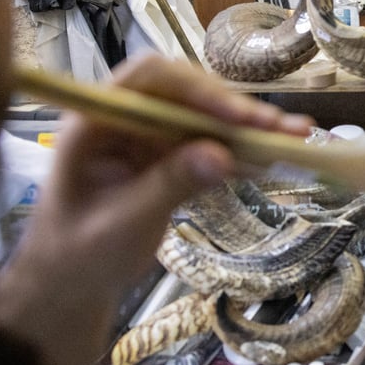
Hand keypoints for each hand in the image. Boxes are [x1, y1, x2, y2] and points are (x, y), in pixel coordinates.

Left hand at [0, 55, 313, 364]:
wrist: (69, 284)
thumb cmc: (79, 255)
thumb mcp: (122, 223)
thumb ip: (169, 186)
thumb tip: (222, 156)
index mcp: (97, 121)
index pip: (149, 79)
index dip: (196, 89)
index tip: (236, 116)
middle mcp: (127, 119)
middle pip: (187, 94)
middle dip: (235, 110)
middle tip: (280, 129)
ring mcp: (150, 137)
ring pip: (206, 119)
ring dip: (249, 129)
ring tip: (295, 137)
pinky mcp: (170, 158)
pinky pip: (211, 145)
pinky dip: (242, 152)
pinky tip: (275, 158)